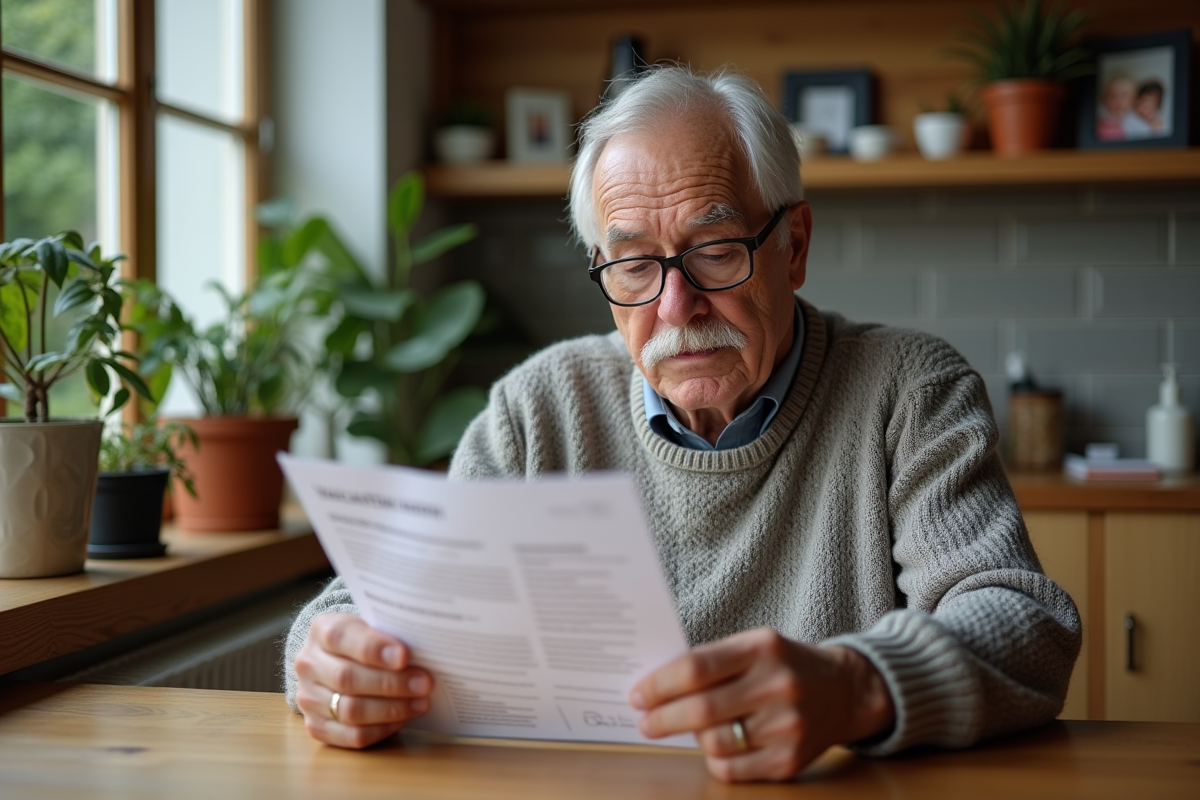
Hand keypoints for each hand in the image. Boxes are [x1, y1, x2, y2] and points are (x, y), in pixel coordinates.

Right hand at [293, 613, 433, 748]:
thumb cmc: (366, 640)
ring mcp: (308, 698)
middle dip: (390, 683)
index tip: (404, 656)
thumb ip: (388, 634)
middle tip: (424, 683)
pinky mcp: (316, 726)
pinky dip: (381, 729)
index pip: (341, 637)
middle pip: (346, 678)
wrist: (339, 660)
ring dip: (391, 709)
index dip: (373, 648)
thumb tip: (424, 651)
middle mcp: (309, 664)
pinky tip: (402, 719)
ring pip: (350, 710)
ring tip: (420, 703)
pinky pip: (351, 735)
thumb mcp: (372, 625)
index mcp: (321, 630)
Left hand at [630, 627, 894, 781]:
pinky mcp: (791, 761)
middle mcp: (778, 686)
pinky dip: (715, 759)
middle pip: (701, 710)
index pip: (696, 668)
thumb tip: (655, 687)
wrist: (844, 691)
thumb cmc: (784, 665)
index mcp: (763, 648)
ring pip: (713, 743)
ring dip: (693, 738)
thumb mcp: (754, 645)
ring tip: (693, 727)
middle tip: (644, 722)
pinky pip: (731, 769)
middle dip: (662, 718)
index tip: (637, 694)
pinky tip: (717, 745)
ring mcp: (787, 726)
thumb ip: (711, 661)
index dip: (659, 684)